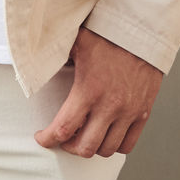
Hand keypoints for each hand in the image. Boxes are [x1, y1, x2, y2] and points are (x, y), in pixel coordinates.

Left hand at [34, 28, 162, 158]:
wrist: (142, 30)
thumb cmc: (108, 33)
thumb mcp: (76, 40)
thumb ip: (56, 52)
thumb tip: (35, 57)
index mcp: (89, 89)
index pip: (63, 129)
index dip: (48, 138)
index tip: (41, 137)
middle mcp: (110, 106)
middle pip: (85, 147)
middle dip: (68, 146)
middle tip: (62, 137)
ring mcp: (128, 112)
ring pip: (106, 150)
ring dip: (91, 147)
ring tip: (83, 136)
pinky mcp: (143, 113)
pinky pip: (127, 145)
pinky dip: (114, 146)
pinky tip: (105, 134)